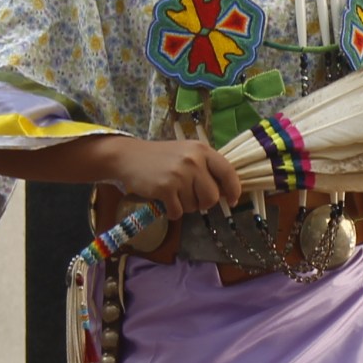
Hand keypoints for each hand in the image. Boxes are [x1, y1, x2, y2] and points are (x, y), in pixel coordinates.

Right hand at [109, 137, 242, 219]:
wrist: (129, 157)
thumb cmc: (162, 158)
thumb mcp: (187, 154)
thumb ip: (207, 168)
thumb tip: (227, 192)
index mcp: (202, 150)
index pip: (228, 172)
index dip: (234, 190)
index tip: (232, 201)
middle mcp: (193, 160)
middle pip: (212, 196)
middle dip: (204, 203)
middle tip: (191, 198)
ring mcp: (179, 175)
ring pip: (194, 206)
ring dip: (185, 205)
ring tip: (173, 192)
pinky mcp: (165, 188)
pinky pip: (178, 212)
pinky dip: (172, 211)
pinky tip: (164, 200)